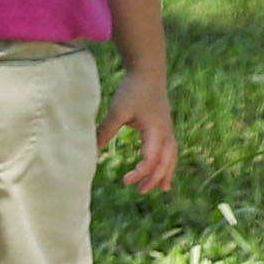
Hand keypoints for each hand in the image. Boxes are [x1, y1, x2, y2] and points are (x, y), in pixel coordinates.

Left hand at [106, 74, 177, 195]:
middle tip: (141, 191)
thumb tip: (92, 149)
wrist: (148, 72)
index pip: (151, 159)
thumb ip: (106, 130)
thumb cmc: (133, 90)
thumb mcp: (117, 110)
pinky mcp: (164, 126)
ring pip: (171, 156)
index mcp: (156, 132)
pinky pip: (170, 149)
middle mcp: (166, 133)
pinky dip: (167, 161)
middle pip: (165, 162)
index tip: (125, 181)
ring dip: (165, 172)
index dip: (140, 173)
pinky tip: (162, 167)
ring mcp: (167, 130)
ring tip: (161, 188)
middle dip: (154, 177)